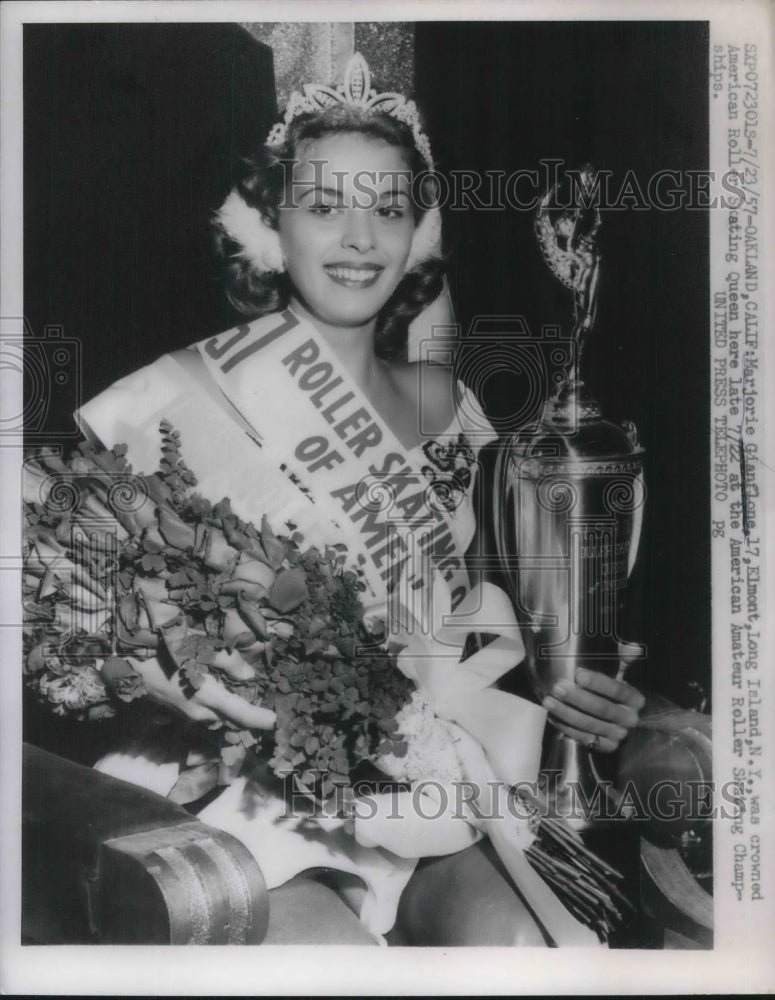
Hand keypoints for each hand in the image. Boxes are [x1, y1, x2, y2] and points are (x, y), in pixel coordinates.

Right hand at [117, 656, 276, 729]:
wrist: (128, 662)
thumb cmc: (167, 650)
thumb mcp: (203, 648)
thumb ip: (230, 662)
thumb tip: (251, 676)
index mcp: (209, 697)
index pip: (243, 715)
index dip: (262, 719)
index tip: (276, 721)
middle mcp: (200, 712)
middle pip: (232, 722)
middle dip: (250, 720)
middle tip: (265, 714)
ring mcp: (187, 715)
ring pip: (218, 720)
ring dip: (232, 716)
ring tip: (247, 705)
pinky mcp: (178, 712)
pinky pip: (204, 716)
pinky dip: (216, 711)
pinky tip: (221, 700)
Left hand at [542, 667, 645, 752]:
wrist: (613, 719)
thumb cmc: (610, 690)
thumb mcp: (618, 672)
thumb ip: (622, 659)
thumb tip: (631, 647)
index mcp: (635, 699)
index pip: (618, 690)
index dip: (599, 682)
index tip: (578, 674)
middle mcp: (630, 719)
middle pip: (602, 709)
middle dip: (578, 698)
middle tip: (557, 687)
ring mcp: (618, 736)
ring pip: (590, 725)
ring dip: (566, 713)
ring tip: (548, 701)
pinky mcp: (605, 747)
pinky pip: (583, 739)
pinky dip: (565, 727)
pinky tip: (552, 716)